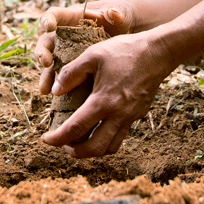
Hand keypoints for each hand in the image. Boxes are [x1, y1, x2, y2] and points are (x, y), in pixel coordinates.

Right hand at [35, 0, 135, 94]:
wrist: (124, 32)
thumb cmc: (119, 18)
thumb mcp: (119, 14)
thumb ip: (116, 13)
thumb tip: (113, 12)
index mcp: (71, 17)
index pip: (54, 15)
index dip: (48, 19)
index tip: (48, 26)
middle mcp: (63, 34)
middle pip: (45, 42)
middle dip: (42, 52)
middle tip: (45, 62)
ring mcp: (66, 50)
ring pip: (49, 63)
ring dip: (45, 76)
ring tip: (45, 89)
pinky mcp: (71, 64)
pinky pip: (59, 75)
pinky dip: (56, 85)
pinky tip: (55, 98)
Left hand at [42, 30, 174, 157]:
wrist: (158, 52)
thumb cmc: (124, 51)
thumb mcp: (92, 55)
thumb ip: (71, 73)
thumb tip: (55, 91)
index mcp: (103, 101)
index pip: (75, 129)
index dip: (57, 138)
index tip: (46, 139)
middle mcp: (118, 115)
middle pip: (94, 149)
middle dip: (75, 152)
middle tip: (64, 145)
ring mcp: (130, 117)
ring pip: (110, 147)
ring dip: (92, 150)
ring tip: (80, 141)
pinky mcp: (138, 114)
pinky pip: (121, 135)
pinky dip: (106, 138)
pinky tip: (99, 126)